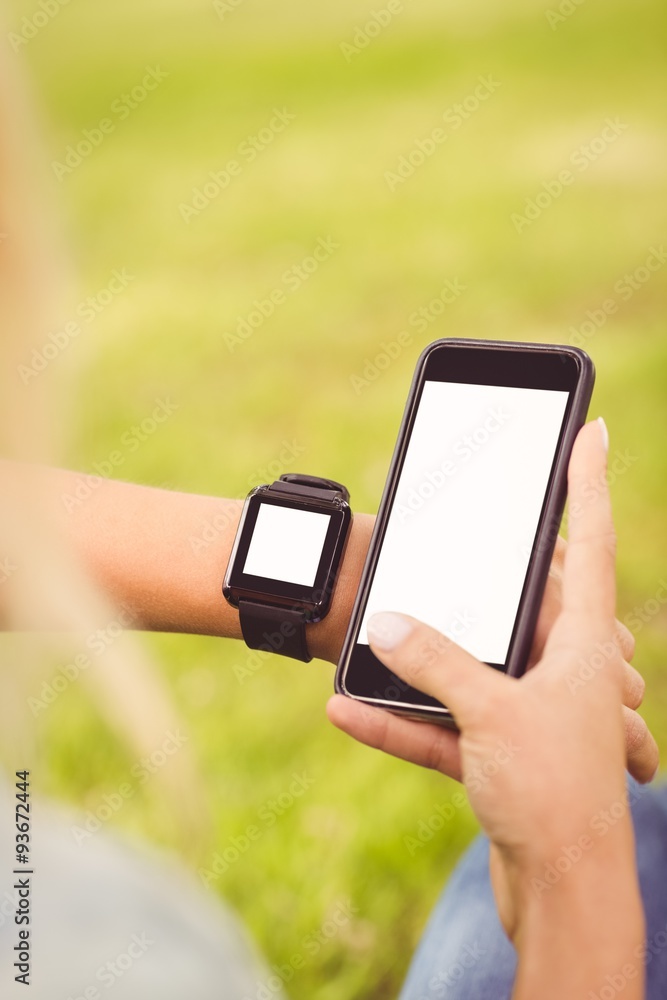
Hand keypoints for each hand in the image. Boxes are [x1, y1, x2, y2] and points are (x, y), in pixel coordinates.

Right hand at [328, 442, 656, 786]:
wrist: (562, 901)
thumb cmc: (552, 798)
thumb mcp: (491, 715)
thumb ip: (436, 664)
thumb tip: (385, 626)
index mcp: (583, 649)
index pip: (591, 548)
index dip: (590, 486)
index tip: (593, 431)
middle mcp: (561, 674)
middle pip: (526, 605)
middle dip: (494, 577)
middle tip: (463, 540)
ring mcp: (527, 715)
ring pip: (472, 668)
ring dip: (422, 663)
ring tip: (372, 638)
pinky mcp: (498, 756)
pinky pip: (443, 723)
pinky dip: (403, 717)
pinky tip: (346, 707)